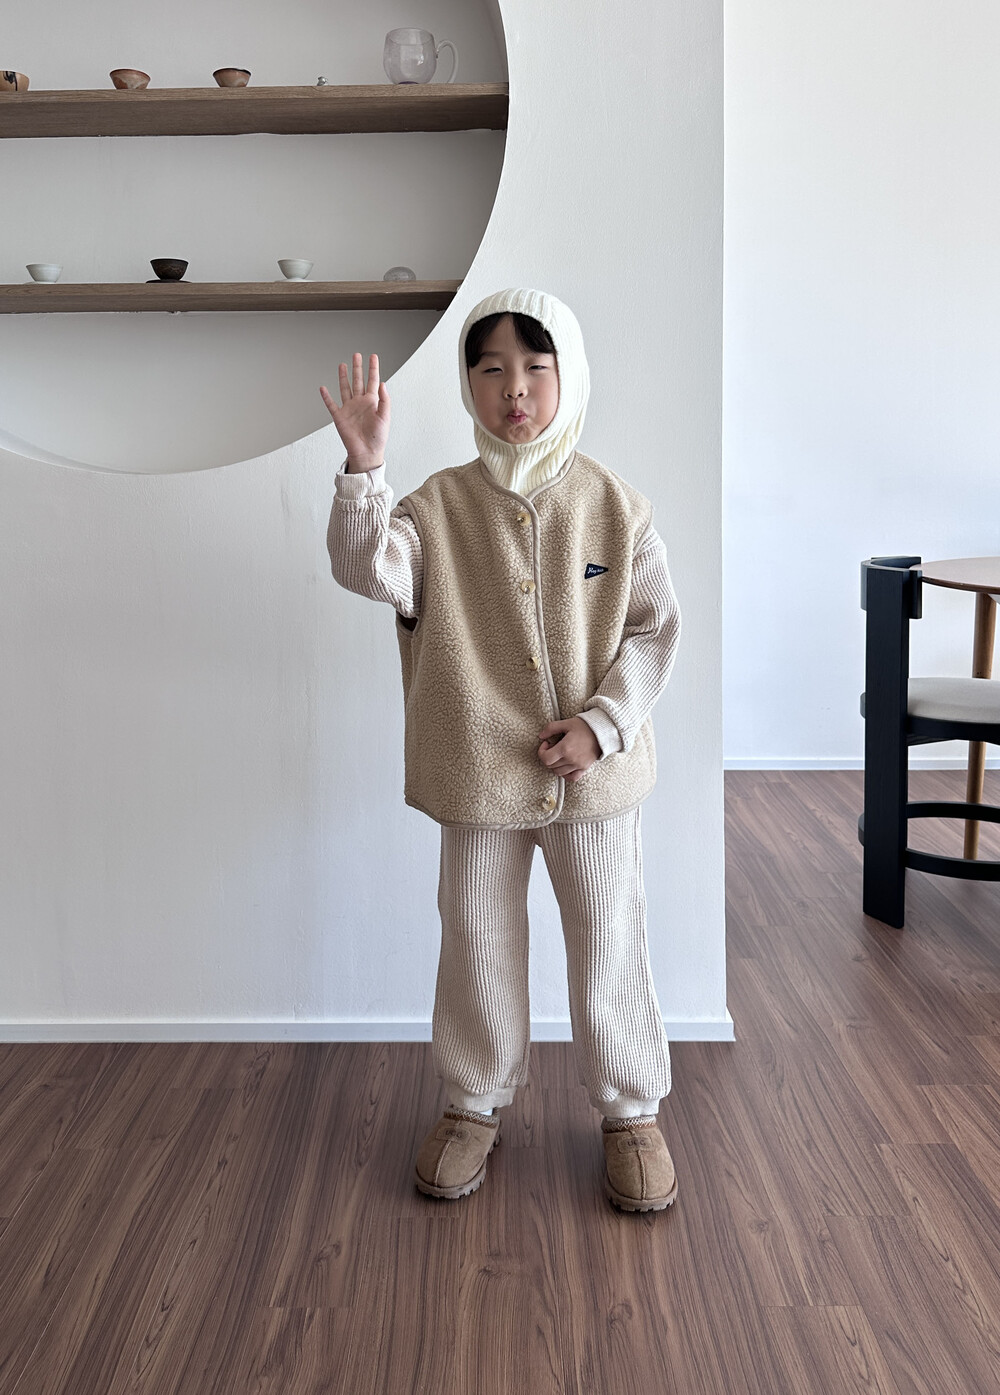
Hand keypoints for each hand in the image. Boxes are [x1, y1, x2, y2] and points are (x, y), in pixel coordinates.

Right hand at [320, 352, 389, 468]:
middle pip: (358, 380)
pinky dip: (326, 397)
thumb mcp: (385, 417)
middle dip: (357, 368)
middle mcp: (360, 403)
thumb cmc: (377, 438)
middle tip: (356, 355)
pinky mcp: (340, 417)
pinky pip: (331, 404)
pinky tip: (323, 388)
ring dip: (343, 377)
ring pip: (345, 388)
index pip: (372, 380)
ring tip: (342, 365)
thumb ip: (384, 400)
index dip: (373, 368)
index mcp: (372, 402)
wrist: (367, 452)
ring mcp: (349, 409)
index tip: (373, 356)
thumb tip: (383, 384)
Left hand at [536, 717, 600, 782]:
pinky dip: (566, 774)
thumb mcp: (566, 723)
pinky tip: (565, 766)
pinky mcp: (584, 768)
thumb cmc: (584, 726)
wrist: (602, 732)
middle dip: (547, 756)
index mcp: (565, 748)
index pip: (545, 758)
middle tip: (552, 747)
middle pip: (551, 766)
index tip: (546, 744)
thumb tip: (541, 736)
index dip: (541, 752)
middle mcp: (571, 759)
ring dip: (555, 765)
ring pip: (559, 772)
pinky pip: (572, 778)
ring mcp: (578, 765)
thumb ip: (551, 728)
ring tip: (559, 755)